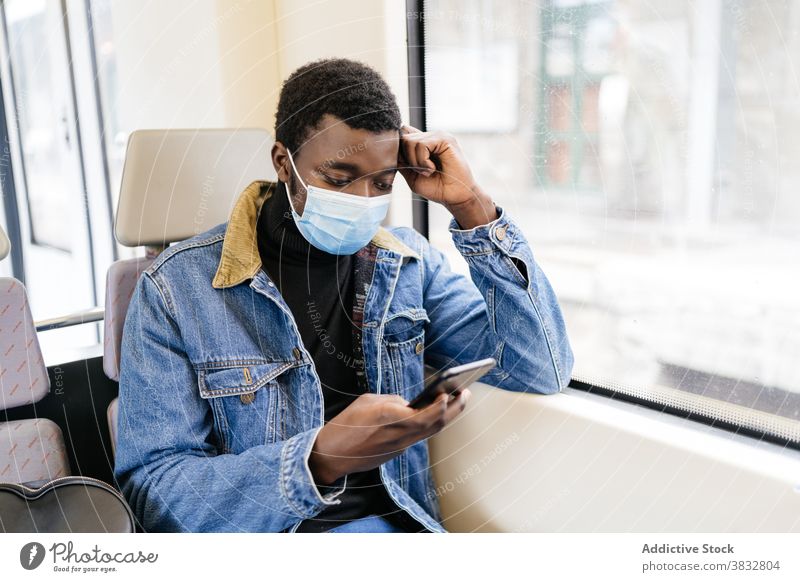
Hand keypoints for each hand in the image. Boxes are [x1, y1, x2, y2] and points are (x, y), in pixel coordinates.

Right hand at [308, 390, 470, 485]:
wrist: (333, 455)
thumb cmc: (346, 424)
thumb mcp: (368, 401)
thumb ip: (392, 400)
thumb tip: (408, 403)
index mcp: (392, 418)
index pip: (427, 413)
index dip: (444, 404)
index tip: (451, 391)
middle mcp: (401, 434)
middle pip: (437, 423)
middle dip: (456, 408)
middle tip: (466, 393)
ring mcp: (401, 446)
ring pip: (431, 431)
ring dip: (447, 416)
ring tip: (456, 401)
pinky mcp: (398, 451)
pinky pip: (419, 435)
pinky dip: (431, 423)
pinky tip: (435, 413)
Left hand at [398, 125, 496, 228]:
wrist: (454, 197)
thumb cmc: (436, 188)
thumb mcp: (411, 175)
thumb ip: (401, 161)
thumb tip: (389, 149)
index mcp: (422, 143)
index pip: (402, 134)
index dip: (398, 148)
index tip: (403, 165)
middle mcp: (430, 136)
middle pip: (403, 137)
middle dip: (406, 158)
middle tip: (420, 172)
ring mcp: (438, 135)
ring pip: (410, 141)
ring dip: (415, 162)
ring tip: (428, 171)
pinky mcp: (444, 138)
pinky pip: (422, 144)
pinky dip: (423, 161)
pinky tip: (432, 168)